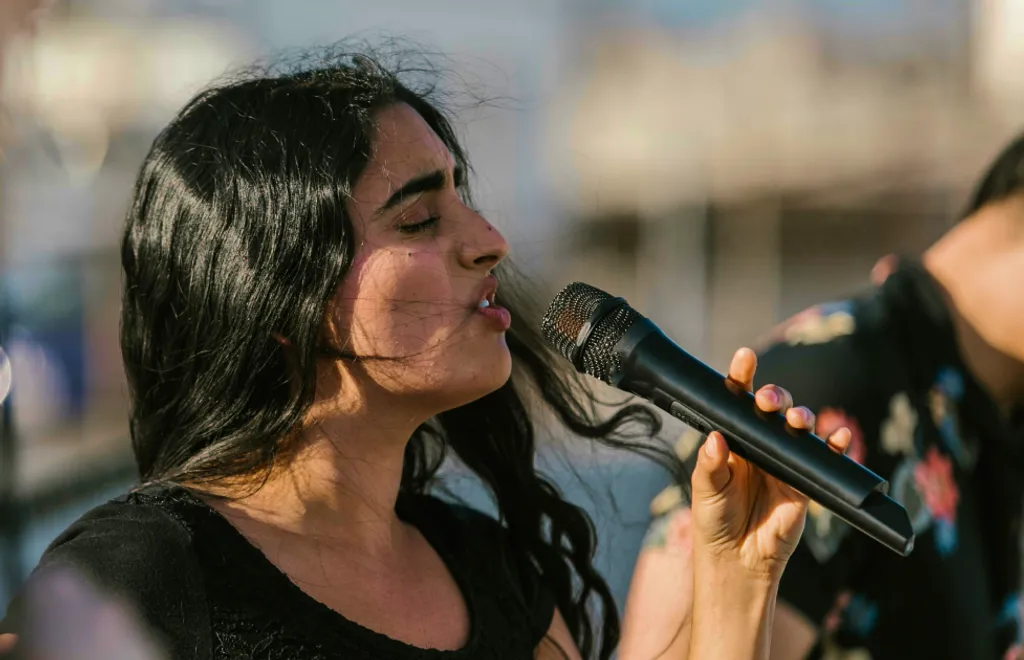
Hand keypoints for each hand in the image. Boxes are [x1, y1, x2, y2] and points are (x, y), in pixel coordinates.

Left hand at [689, 347, 850, 578]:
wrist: (737, 560)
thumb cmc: (715, 520)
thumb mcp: (705, 492)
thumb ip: (710, 466)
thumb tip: (715, 438)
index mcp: (733, 440)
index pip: (737, 402)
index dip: (741, 378)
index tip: (744, 360)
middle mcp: (760, 445)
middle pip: (772, 410)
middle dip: (774, 397)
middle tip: (767, 401)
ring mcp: (784, 461)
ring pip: (799, 429)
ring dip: (803, 417)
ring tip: (799, 420)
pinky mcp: (805, 482)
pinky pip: (824, 460)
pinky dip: (836, 446)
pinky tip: (839, 437)